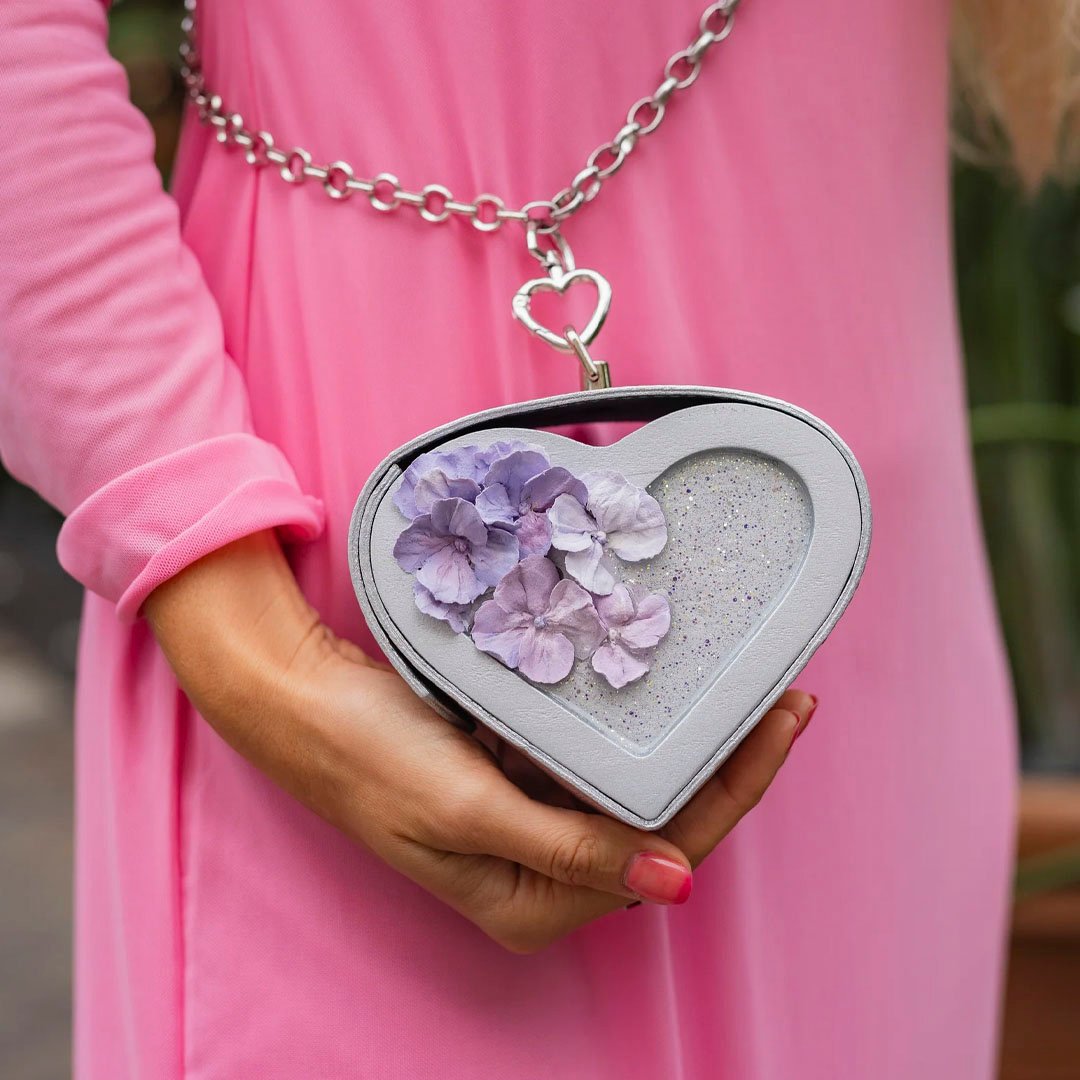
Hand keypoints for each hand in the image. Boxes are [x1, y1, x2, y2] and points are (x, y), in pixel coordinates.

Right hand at [146, 530, 815, 952]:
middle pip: (661, 819)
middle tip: (782, 697)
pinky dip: (632, 725)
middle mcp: (542, 872)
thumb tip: (676, 883)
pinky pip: (596, 755)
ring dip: (684, 739)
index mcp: (533, 902)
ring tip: (744, 689)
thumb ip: (572, 851)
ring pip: (635, 785)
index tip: (783, 720)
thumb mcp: (470, 810)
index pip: (664, 849)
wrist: (301, 704)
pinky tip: (667, 689)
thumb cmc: (370, 761)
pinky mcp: (520, 779)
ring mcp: (533, 823)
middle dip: (724, 761)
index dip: (733, 786)